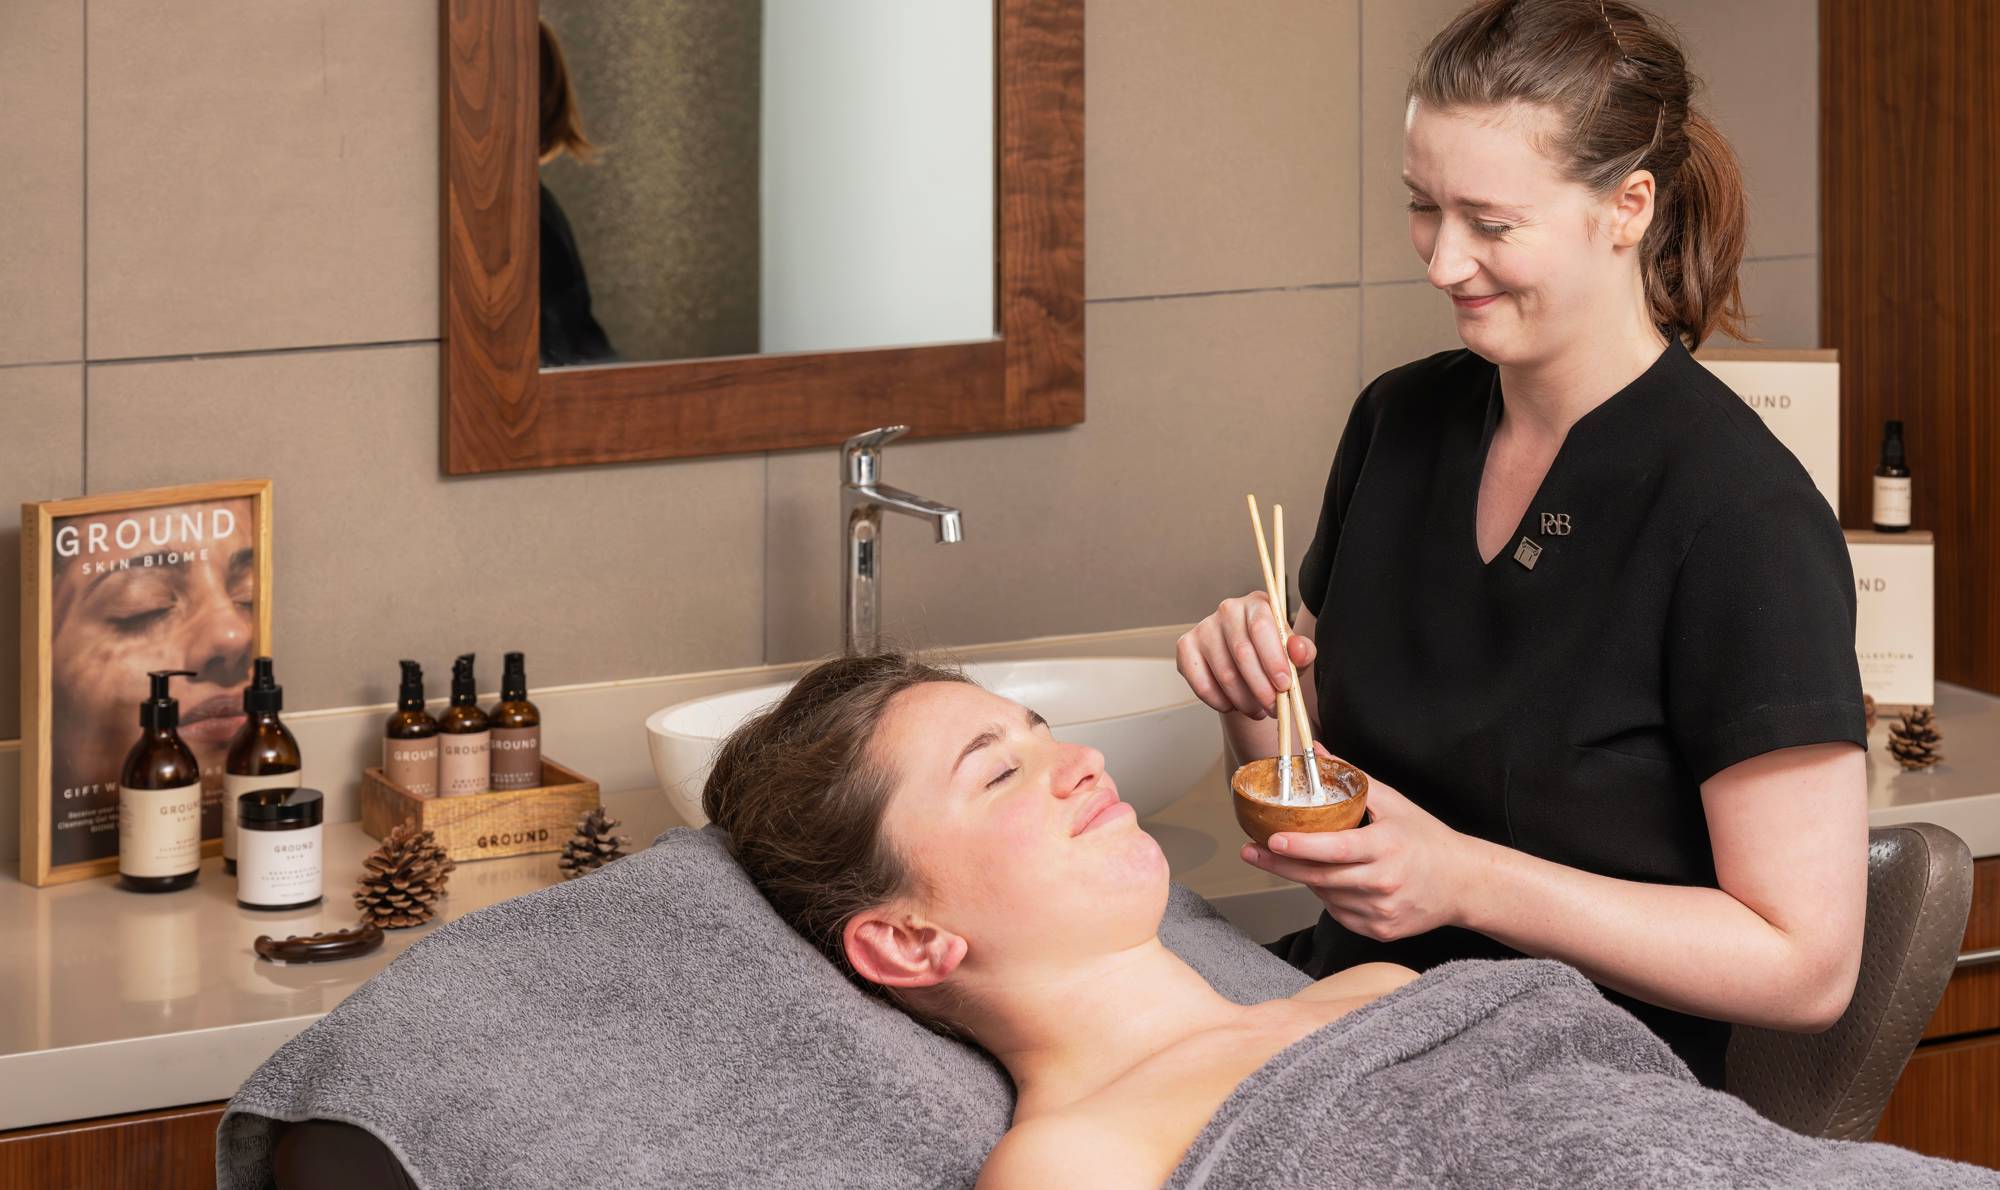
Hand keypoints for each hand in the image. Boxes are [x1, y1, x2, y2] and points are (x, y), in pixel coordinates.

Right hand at [1177, 591, 1314, 718]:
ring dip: (1244, 700)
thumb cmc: (1273, 657)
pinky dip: (1221, 702)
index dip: (1273, 659)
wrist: (1246, 666)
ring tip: (1258, 710)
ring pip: (1224, 673)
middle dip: (1262, 687)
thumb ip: (1302, 652)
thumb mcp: (1294, 655)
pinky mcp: (1186, 647)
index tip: (1284, 685)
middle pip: (1242, 652)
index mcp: (1257, 604)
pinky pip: (1201, 684)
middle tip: (1274, 708)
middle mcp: (1228, 610)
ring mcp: (1204, 628)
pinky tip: (1234, 705)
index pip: (1261, 627)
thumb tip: (1298, 650)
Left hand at [1240, 762, 1487, 940]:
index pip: (1337, 849)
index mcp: (1387, 847)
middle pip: (1320, 877)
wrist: (1463, 883)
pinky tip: (1334, 881)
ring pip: (1326, 897)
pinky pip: (1340, 914)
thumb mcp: (1395, 803)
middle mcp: (1384, 882)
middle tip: (1250, 852)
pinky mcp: (1381, 930)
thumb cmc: (1426, 839)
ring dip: (1307, 878)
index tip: (1272, 840)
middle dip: (1280, 865)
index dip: (1302, 847)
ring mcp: (1382, 911)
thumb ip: (1353, 778)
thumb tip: (1316, 751)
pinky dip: (1329, 897)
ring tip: (1299, 860)